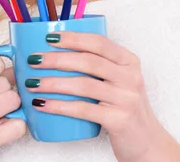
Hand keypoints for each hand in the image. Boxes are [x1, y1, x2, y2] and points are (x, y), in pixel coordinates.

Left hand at [26, 31, 161, 161]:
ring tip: (32, 83)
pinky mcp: (118, 120)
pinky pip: (83, 110)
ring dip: (53, 82)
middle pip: (88, 61)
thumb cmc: (124, 107)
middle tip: (34, 60)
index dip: (73, 38)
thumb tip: (57, 52)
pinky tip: (43, 104)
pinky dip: (59, 106)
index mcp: (128, 61)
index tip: (49, 38)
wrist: (147, 142)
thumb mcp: (119, 80)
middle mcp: (130, 77)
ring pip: (83, 85)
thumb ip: (98, 65)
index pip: (99, 42)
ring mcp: (126, 98)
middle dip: (57, 59)